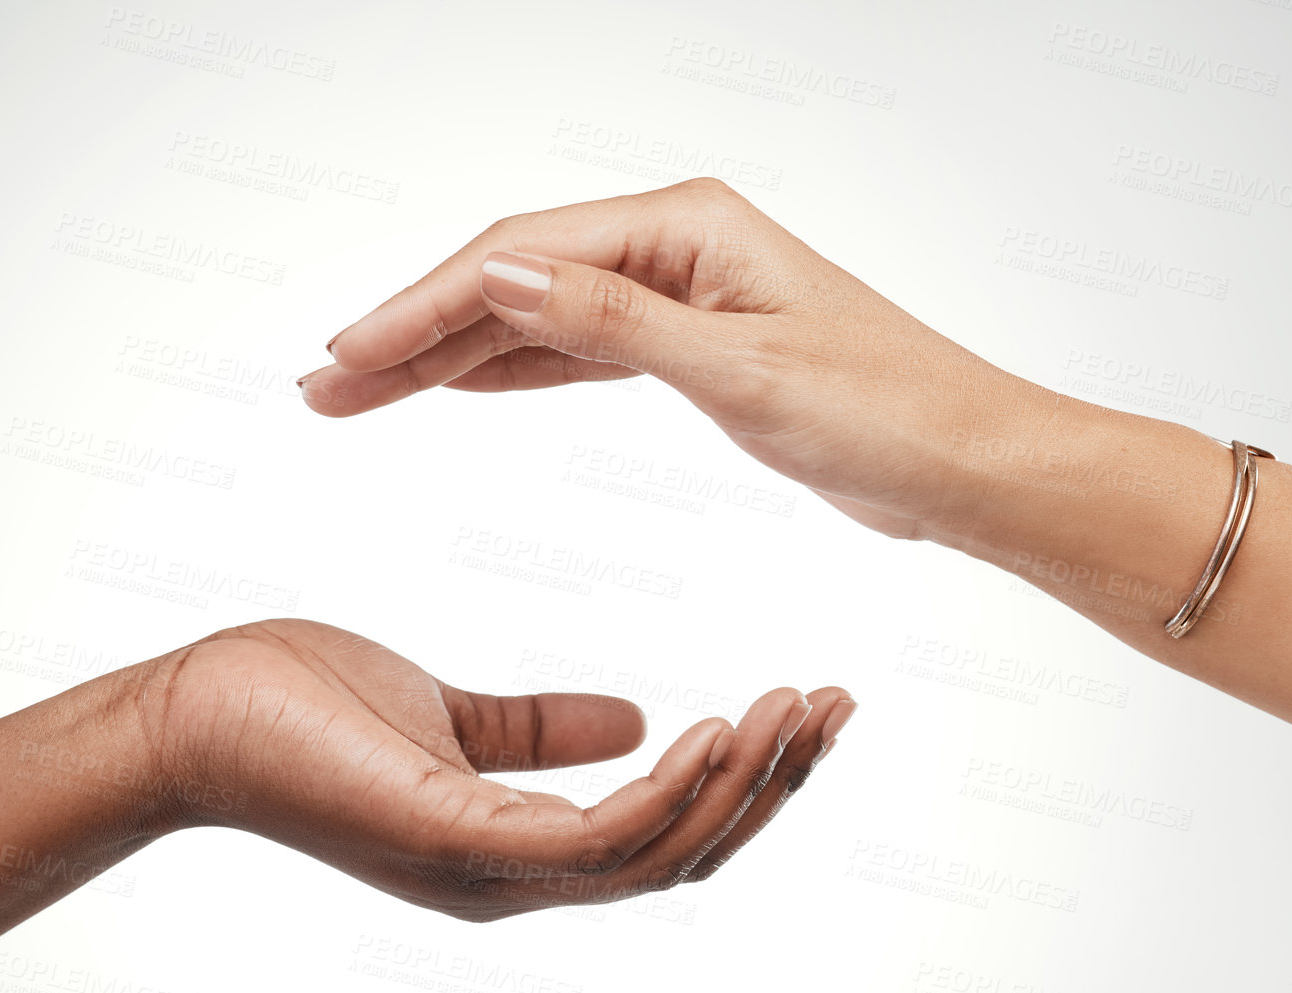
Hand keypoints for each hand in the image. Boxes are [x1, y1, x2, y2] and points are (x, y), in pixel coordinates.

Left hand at [138, 619, 854, 919]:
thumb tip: (631, 721)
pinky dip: (663, 789)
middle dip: (769, 789)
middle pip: (680, 856)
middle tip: (834, 706)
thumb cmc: (300, 708)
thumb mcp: (450, 713)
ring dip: (737, 785)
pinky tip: (711, 727)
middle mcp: (514, 879)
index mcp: (518, 848)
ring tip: (795, 709)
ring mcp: (484, 872)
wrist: (191, 712)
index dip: (747, 784)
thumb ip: (538, 732)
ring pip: (652, 854)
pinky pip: (587, 837)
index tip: (808, 706)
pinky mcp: (449, 841)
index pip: (663, 835)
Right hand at [302, 177, 1038, 539]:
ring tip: (364, 393)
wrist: (967, 465)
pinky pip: (578, 353)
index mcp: (686, 228)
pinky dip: (514, 371)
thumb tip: (500, 274)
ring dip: (451, 356)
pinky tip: (460, 387)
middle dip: (415, 333)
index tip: (346, 356)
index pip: (521, 258)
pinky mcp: (693, 349)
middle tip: (325, 386)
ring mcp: (681, 296)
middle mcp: (676, 247)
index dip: (422, 309)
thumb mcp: (740, 371)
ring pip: (537, 318)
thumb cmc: (888, 412)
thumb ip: (613, 324)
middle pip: (512, 279)